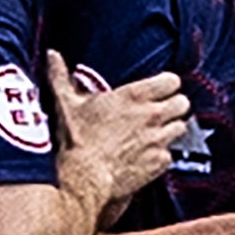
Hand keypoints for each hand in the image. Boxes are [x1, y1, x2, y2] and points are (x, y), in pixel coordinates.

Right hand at [53, 65, 189, 214]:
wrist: (83, 179)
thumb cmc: (75, 140)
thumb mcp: (66, 104)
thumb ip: (60, 77)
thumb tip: (52, 56)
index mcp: (134, 96)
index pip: (172, 81)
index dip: (166, 85)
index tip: (158, 90)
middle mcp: (152, 116)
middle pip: (183, 103)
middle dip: (174, 106)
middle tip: (159, 112)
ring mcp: (158, 140)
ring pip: (181, 127)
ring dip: (170, 129)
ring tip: (153, 134)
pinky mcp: (159, 163)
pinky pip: (169, 155)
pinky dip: (160, 155)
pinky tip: (145, 156)